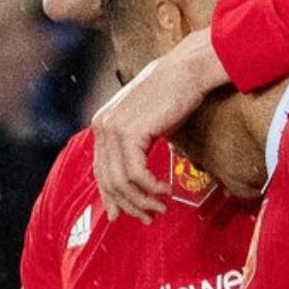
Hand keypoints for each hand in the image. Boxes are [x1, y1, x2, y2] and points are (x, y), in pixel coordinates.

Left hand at [91, 28, 229, 223]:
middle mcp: (102, 125)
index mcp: (102, 123)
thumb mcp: (146, 122)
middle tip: (150, 218)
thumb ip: (135, 146)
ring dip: (143, 200)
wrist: (187, 70)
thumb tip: (135, 179)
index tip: (125, 216)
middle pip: (109, 180)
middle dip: (130, 205)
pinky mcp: (130, 131)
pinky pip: (136, 174)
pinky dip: (151, 188)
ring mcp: (113, 128)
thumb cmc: (173, 94)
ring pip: (122, 181)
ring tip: (161, 207)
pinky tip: (164, 191)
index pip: (101, 170)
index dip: (112, 197)